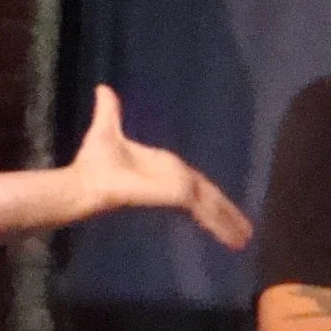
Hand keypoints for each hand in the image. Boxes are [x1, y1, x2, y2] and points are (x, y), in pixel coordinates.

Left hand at [67, 87, 251, 249]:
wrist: (82, 183)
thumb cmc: (92, 164)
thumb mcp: (106, 131)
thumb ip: (110, 112)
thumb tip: (103, 89)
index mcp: (165, 167)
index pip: (197, 182)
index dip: (214, 195)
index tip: (227, 206)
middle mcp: (173, 180)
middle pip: (209, 197)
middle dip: (228, 214)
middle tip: (247, 234)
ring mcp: (173, 190)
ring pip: (209, 205)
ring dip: (228, 222)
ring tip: (245, 240)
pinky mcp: (172, 197)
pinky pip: (200, 206)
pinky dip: (216, 221)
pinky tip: (231, 235)